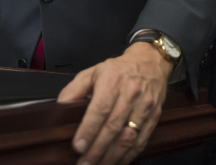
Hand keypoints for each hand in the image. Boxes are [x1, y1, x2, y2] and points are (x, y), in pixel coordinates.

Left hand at [57, 42, 172, 164]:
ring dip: (112, 156)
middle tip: (83, 164)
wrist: (152, 61)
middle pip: (114, 126)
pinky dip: (130, 154)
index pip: (101, 108)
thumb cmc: (119, 69)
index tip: (77, 146)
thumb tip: (60, 107)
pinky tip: (118, 162)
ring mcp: (145, 105)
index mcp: (113, 81)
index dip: (89, 129)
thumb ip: (74, 89)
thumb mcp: (93, 71)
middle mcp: (131, 93)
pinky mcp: (155, 115)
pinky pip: (142, 139)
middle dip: (97, 149)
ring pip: (129, 136)